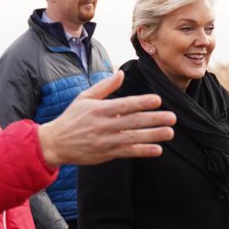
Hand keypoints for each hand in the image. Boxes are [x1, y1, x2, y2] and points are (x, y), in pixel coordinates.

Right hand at [39, 71, 175, 166]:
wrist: (55, 143)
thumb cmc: (72, 118)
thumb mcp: (84, 98)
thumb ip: (104, 87)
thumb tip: (121, 74)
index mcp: (99, 109)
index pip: (124, 105)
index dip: (141, 103)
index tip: (158, 100)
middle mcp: (104, 125)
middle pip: (133, 122)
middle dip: (154, 119)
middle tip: (172, 117)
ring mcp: (106, 141)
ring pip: (133, 138)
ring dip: (153, 136)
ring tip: (169, 132)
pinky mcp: (106, 154)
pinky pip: (128, 153)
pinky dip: (143, 151)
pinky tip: (157, 150)